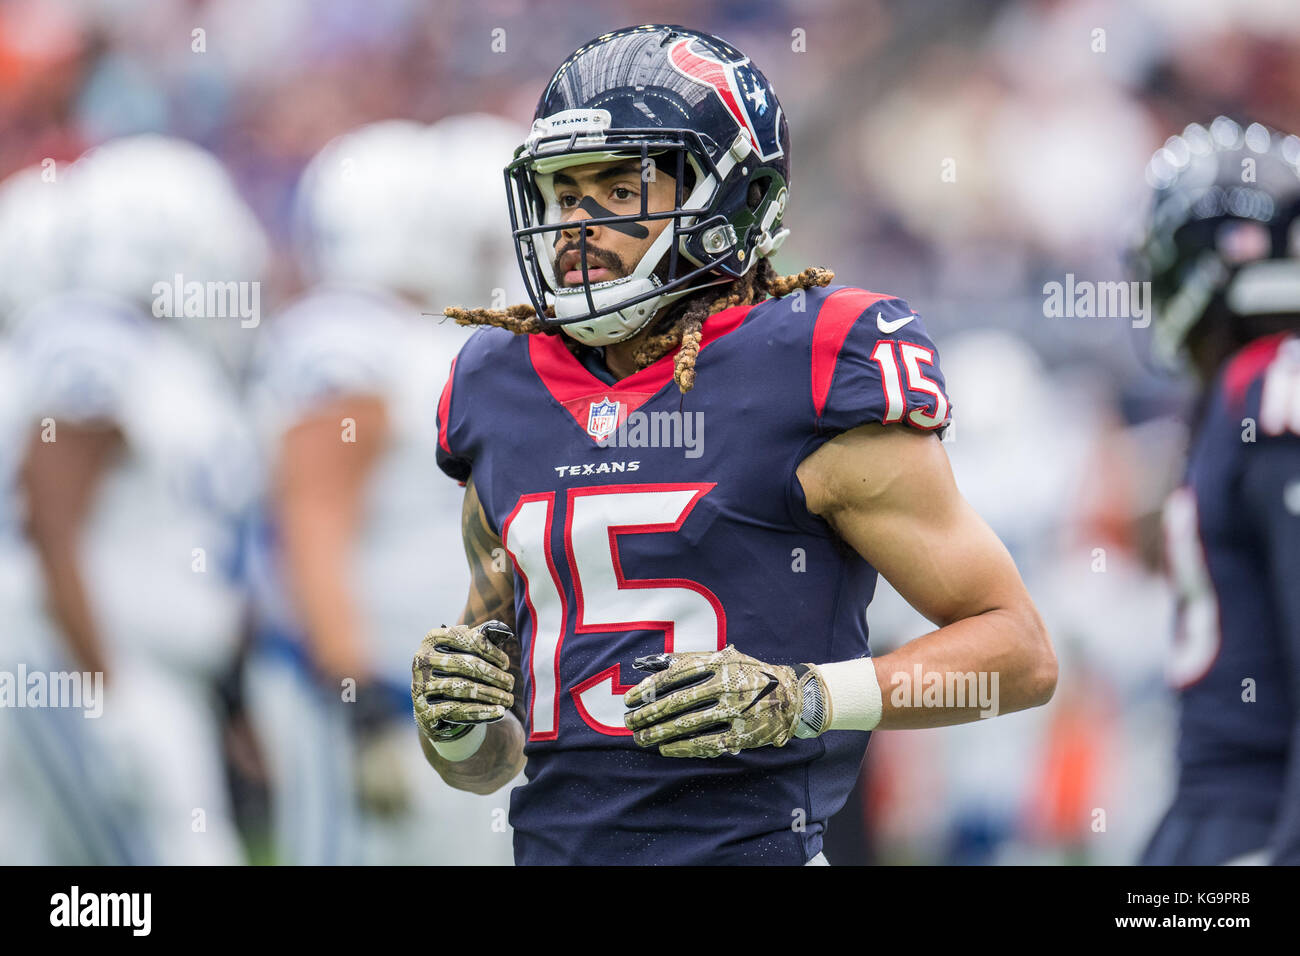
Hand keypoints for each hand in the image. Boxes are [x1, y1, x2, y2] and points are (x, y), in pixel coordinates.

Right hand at [412, 621, 514, 741]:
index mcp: (432, 639)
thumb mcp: (465, 652)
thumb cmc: (455, 672)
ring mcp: (420, 686)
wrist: (434, 706)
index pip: (466, 639)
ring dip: (491, 694)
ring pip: (463, 688)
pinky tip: (498, 712)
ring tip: (508, 699)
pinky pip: (457, 710)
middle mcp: (422, 660)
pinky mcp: (423, 711)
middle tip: (510, 684)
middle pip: (466, 664)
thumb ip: (482, 638)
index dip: (490, 651)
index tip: (506, 664)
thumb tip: (503, 629)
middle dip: (493, 675)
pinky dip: (481, 712)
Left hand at [623, 644, 812, 757]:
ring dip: (661, 733)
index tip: (629, 699)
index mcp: (720, 662)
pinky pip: (708, 744)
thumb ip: (688, 660)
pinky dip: (684, 748)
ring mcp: (736, 711)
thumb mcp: (723, 657)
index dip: (649, 687)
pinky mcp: (744, 735)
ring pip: (689, 724)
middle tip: (630, 722)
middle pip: (678, 701)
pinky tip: (666, 749)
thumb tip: (647, 664)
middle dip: (649, 713)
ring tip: (642, 738)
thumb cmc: (747, 674)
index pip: (676, 675)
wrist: (791, 695)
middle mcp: (727, 685)